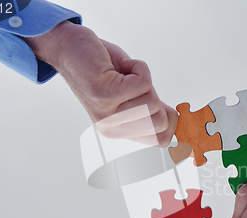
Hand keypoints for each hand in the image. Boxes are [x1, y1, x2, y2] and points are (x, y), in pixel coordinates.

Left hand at [24, 21, 176, 146]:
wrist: (69, 49)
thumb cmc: (101, 68)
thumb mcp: (131, 93)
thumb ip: (149, 108)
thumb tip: (177, 120)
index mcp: (118, 132)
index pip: (160, 140)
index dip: (172, 122)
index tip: (170, 109)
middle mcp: (111, 128)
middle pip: (160, 120)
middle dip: (154, 95)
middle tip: (133, 84)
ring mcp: (107, 114)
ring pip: (152, 101)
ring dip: (144, 80)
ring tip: (124, 74)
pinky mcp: (105, 95)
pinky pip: (143, 82)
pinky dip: (139, 67)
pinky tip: (121, 66)